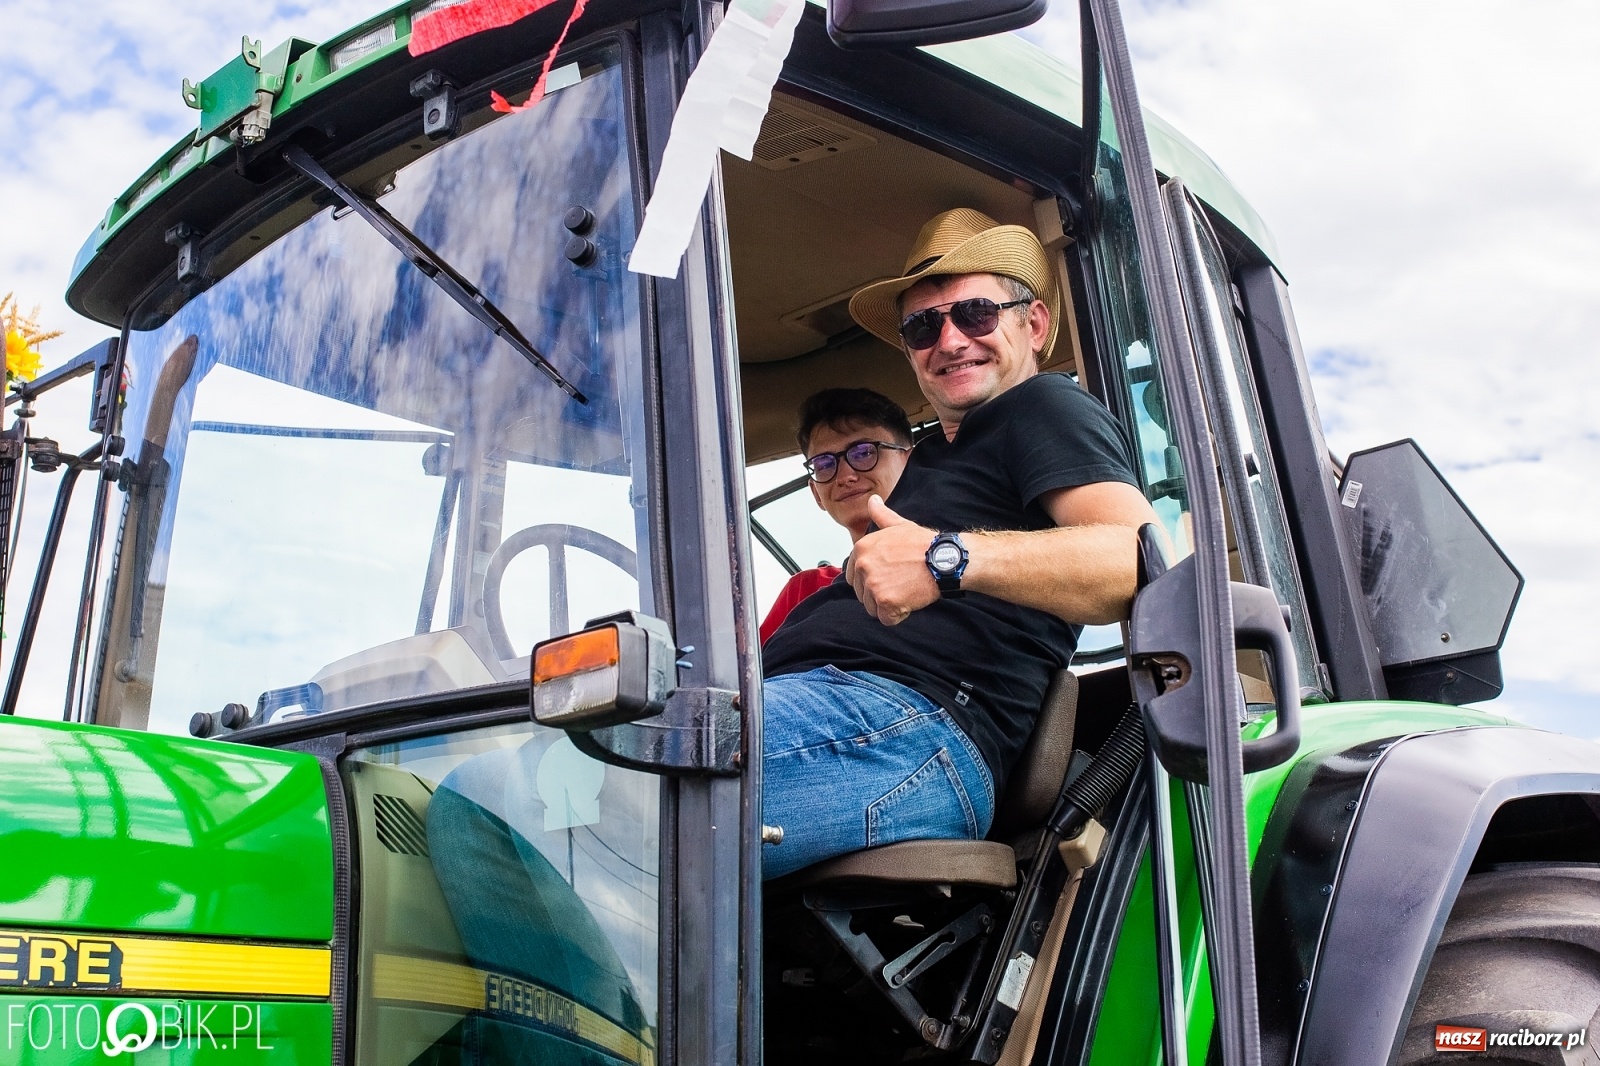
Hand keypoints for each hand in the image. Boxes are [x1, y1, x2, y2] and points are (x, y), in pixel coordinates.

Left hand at [845, 496, 940, 624]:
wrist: (946, 559)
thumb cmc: (924, 544)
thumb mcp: (899, 525)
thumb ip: (881, 515)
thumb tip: (873, 501)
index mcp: (861, 548)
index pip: (854, 577)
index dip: (873, 580)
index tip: (890, 576)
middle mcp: (863, 565)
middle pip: (862, 594)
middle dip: (880, 594)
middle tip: (902, 582)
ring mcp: (873, 584)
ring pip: (873, 608)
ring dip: (889, 605)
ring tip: (907, 589)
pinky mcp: (885, 601)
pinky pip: (886, 619)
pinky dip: (899, 616)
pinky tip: (911, 600)